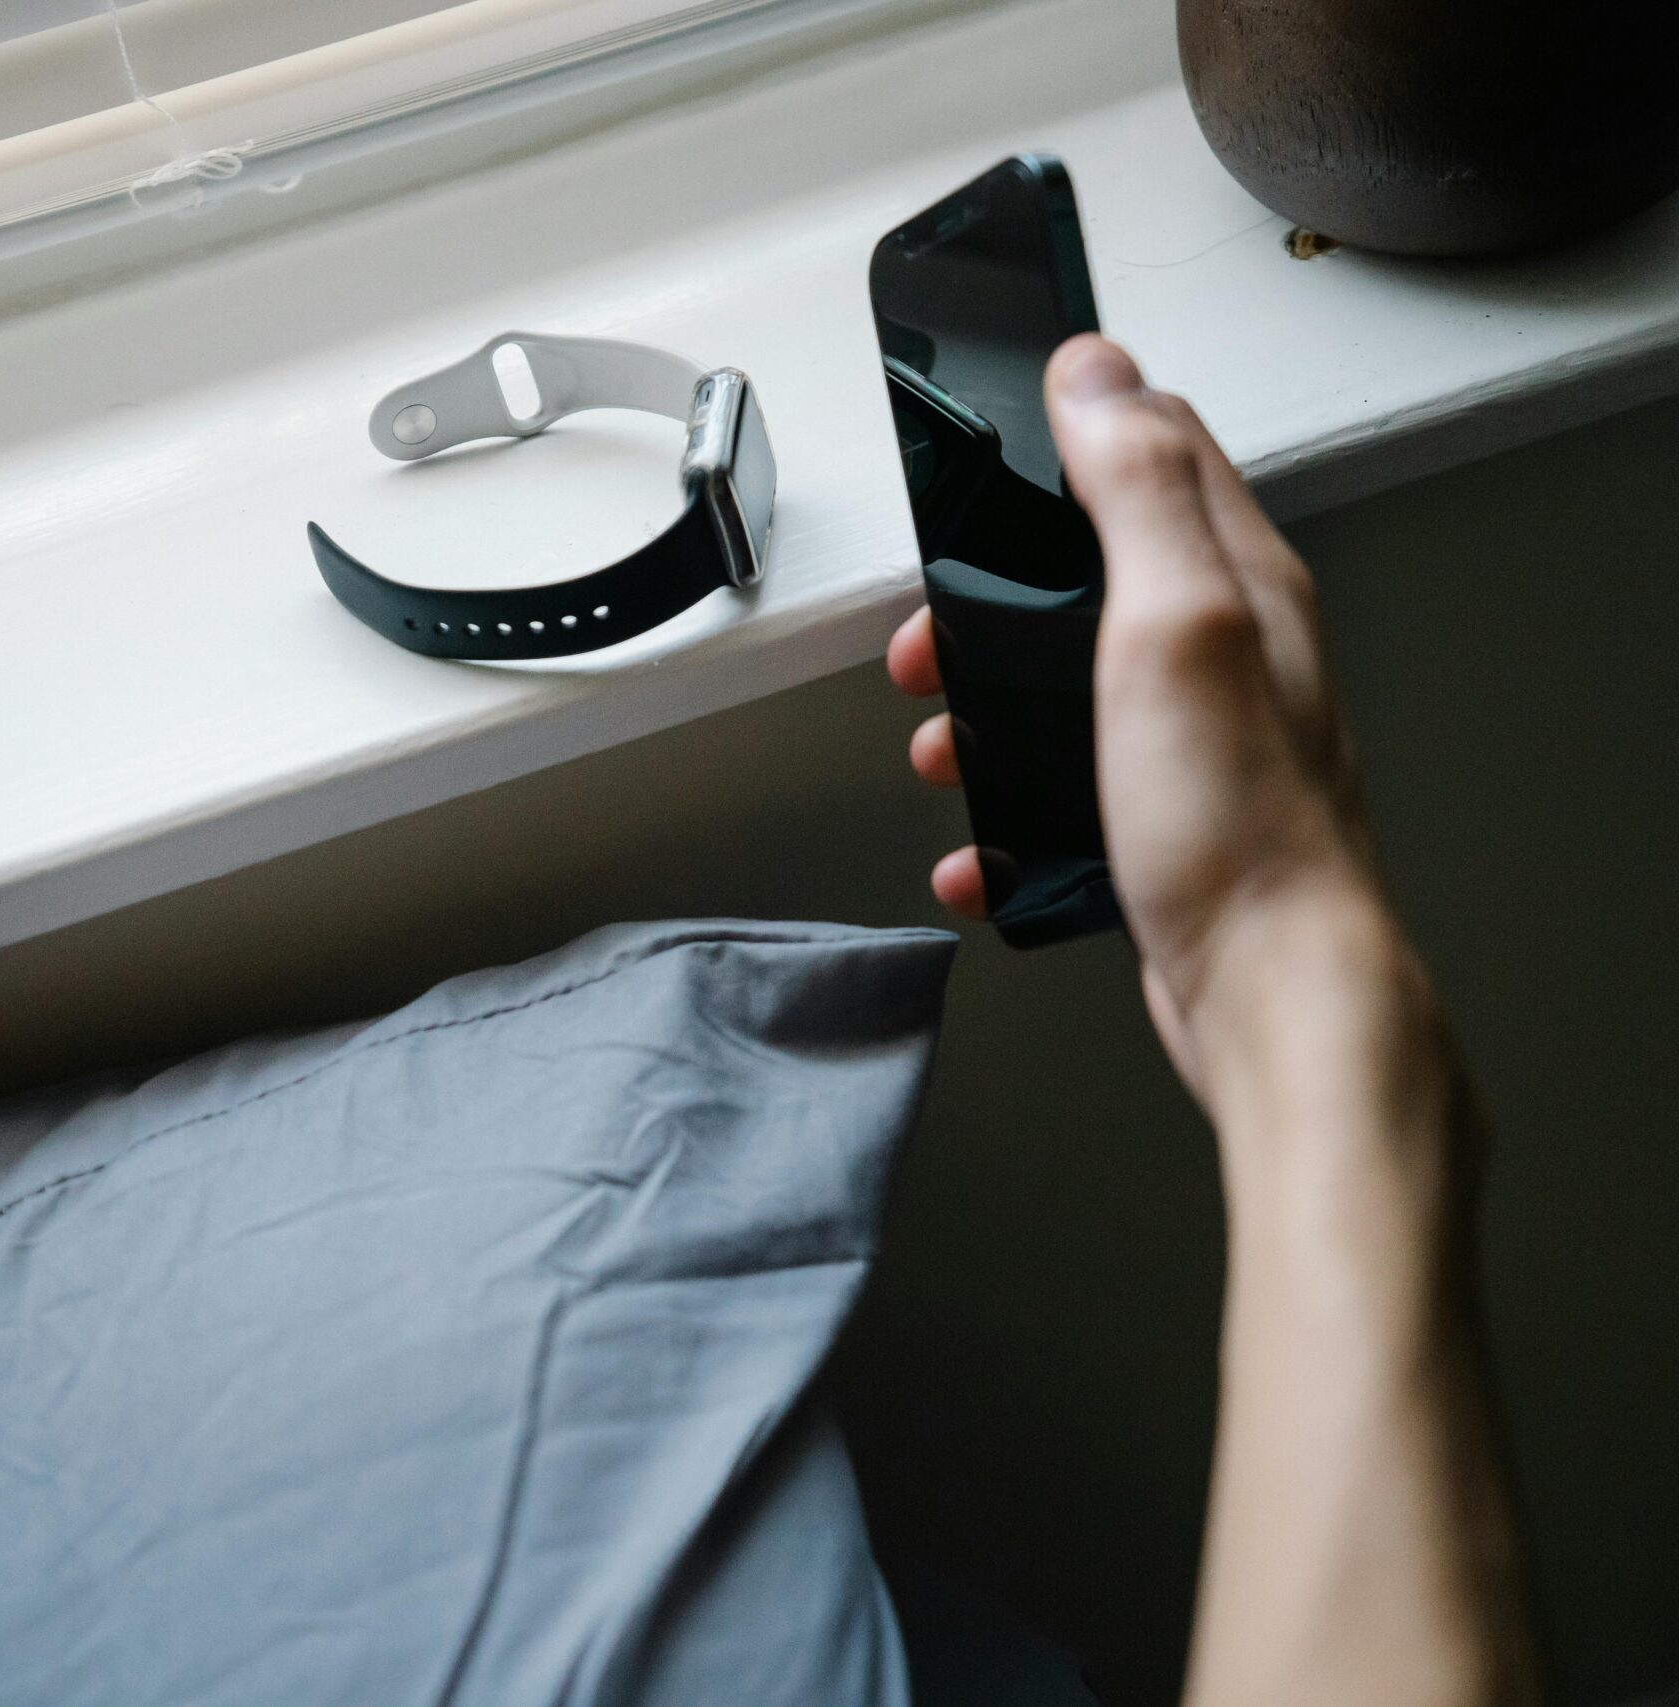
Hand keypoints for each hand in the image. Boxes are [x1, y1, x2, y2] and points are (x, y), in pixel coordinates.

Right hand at [887, 335, 1392, 1097]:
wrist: (1269, 994)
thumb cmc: (1236, 827)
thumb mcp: (1174, 624)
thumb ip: (1138, 489)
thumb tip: (1100, 372)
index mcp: (1241, 581)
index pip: (1163, 447)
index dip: (1073, 429)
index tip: (994, 440)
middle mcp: (1229, 650)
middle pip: (1091, 571)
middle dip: (990, 595)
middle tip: (932, 637)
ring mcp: (1198, 736)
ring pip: (1065, 682)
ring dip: (985, 704)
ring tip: (940, 741)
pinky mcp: (1169, 816)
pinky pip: (1064, 784)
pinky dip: (1007, 806)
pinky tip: (983, 841)